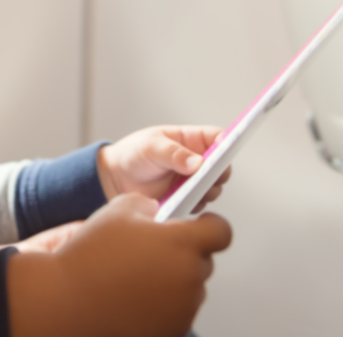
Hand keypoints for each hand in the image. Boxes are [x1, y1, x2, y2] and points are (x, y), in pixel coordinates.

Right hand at [8, 194, 232, 336]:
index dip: (210, 225)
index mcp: (183, 243)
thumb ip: (148, 206)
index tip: (199, 224)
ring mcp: (182, 308)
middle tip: (152, 252)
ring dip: (173, 280)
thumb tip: (155, 212)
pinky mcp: (171, 330)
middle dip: (184, 253)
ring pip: (189, 288)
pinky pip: (176, 311)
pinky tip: (133, 297)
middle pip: (203, 261)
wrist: (65, 303)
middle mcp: (190, 277)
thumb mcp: (117, 209)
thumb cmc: (89, 257)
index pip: (221, 232)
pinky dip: (162, 304)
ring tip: (135, 276)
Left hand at [97, 125, 231, 212]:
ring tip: (191, 191)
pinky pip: (199, 205)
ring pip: (214, 188)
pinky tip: (181, 202)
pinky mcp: (186, 200)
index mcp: (191, 140)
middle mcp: (197, 161)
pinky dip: (194, 205)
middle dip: (219, 172)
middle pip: (222, 166)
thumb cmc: (134, 154)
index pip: (218, 138)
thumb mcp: (151, 147)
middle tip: (209, 177)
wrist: (116, 179)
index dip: (226, 143)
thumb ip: (173, 153)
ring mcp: (193, 182)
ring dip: (207, 191)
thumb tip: (197, 164)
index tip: (224, 152)